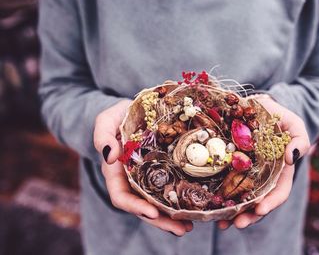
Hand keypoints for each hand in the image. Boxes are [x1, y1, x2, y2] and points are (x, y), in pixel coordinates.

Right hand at [94, 99, 192, 235]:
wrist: (133, 112)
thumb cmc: (117, 116)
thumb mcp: (106, 121)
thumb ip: (102, 136)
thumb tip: (109, 156)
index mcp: (115, 172)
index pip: (121, 196)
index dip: (135, 207)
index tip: (153, 212)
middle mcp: (131, 180)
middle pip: (143, 207)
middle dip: (161, 220)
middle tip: (182, 229)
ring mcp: (147, 178)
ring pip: (157, 203)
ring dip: (172, 217)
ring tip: (190, 226)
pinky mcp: (161, 172)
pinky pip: (168, 190)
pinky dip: (179, 201)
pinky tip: (193, 209)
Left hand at [218, 94, 309, 229]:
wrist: (260, 108)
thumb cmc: (281, 119)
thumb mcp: (296, 126)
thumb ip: (300, 141)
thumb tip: (292, 158)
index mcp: (281, 172)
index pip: (278, 192)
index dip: (270, 203)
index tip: (260, 209)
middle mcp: (263, 178)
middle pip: (258, 202)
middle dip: (249, 216)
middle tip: (236, 224)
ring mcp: (246, 174)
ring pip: (240, 198)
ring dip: (232, 213)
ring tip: (221, 223)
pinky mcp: (230, 167)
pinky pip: (225, 183)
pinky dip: (219, 196)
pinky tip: (210, 205)